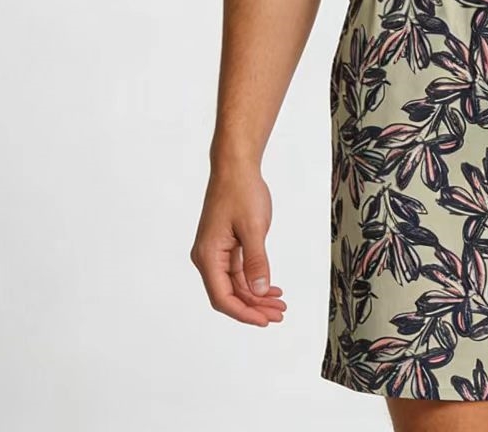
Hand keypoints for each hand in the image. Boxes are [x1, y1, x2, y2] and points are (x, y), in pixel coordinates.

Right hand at [190, 163, 287, 325]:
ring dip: (257, 295)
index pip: (223, 297)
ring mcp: (216, 252)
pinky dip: (255, 280)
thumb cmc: (242, 192)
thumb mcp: (253, 228)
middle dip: (254, 306)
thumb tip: (260, 291)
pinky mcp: (225, 246)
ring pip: (235, 284)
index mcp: (208, 256)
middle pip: (229, 294)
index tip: (265, 320)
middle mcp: (208, 258)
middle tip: (279, 314)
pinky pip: (238, 271)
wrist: (236, 167)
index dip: (244, 312)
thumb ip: (256, 261)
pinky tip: (272, 288)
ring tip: (280, 304)